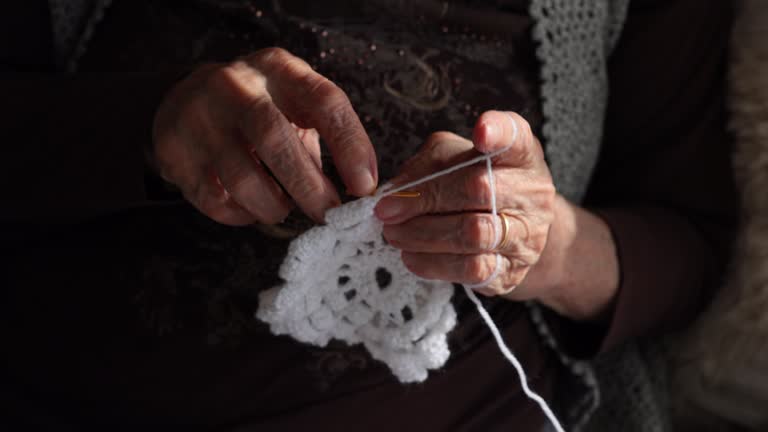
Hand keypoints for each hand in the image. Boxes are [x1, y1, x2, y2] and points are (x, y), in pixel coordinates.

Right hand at [152, 48, 377, 224]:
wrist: (186, 99)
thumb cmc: (261, 108)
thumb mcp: (295, 105)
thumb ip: (327, 137)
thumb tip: (360, 188)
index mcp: (279, 69)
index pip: (324, 101)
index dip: (350, 146)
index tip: (364, 186)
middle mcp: (236, 86)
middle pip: (275, 138)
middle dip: (308, 186)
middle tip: (328, 214)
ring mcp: (199, 117)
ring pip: (241, 176)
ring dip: (271, 205)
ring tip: (282, 210)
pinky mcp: (174, 150)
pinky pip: (214, 198)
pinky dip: (240, 214)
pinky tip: (250, 210)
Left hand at [375, 111, 555, 297]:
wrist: (514, 236)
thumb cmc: (478, 187)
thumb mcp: (455, 160)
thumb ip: (428, 165)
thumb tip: (394, 191)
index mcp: (519, 154)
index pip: (515, 136)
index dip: (499, 132)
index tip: (481, 133)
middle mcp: (531, 191)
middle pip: (480, 188)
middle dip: (425, 199)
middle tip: (386, 210)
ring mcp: (527, 233)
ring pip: (473, 233)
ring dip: (423, 234)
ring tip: (393, 233)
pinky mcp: (513, 270)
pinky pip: (470, 269)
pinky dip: (433, 263)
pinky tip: (411, 256)